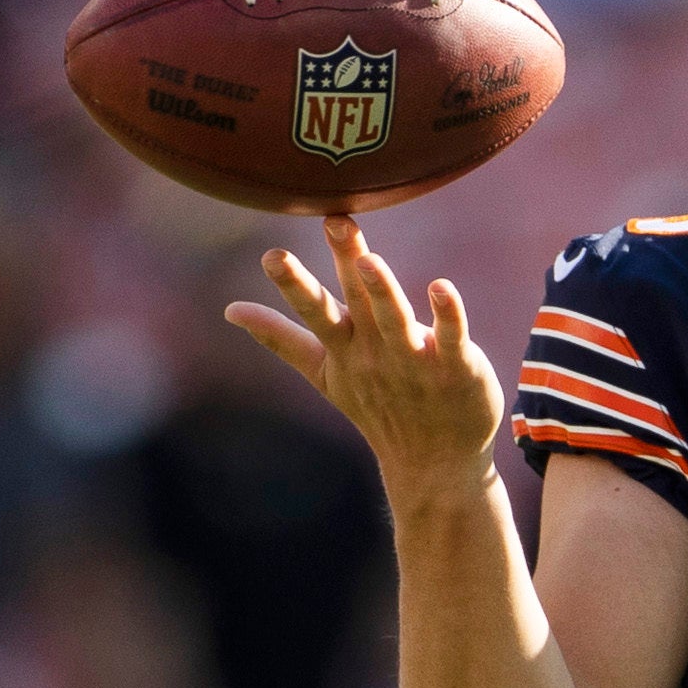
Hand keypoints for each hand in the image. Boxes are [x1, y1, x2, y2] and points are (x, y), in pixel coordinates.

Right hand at [225, 216, 505, 506]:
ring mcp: (416, 361)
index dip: (295, 284)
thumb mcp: (324, 374)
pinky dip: (447, 315)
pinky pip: (451, 337)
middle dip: (347, 262)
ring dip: (384, 291)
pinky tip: (442, 287)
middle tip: (336, 221)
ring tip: (370, 259)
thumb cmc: (377, 408)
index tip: (273, 255)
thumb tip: (230, 311)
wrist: (434, 465)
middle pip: (359, 302)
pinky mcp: (457, 367)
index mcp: (345, 347)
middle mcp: (377, 352)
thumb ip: (281, 338)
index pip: (316, 311)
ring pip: (397, 320)